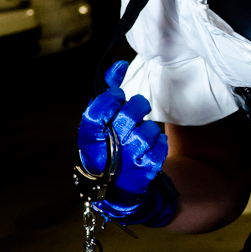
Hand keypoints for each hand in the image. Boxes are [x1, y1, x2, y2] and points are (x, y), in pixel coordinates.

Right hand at [77, 61, 175, 226]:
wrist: (117, 186)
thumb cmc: (110, 144)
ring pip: (148, 130)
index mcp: (89, 139)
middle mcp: (107, 152)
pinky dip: (159, 141)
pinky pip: (161, 144)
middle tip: (137, 109)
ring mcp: (128, 163)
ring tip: (142, 131)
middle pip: (128, 116)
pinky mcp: (147, 172)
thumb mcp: (102, 121)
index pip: (97, 113)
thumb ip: (109, 92)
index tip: (118, 96)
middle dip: (137, 106)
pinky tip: (151, 144)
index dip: (111, 98)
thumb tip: (120, 65)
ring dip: (149, 126)